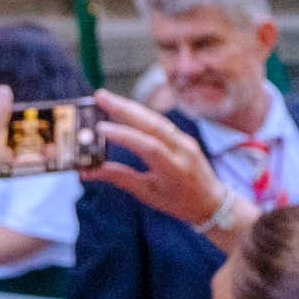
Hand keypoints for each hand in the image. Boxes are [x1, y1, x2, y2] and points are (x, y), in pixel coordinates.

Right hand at [82, 90, 231, 231]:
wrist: (212, 201)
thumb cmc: (178, 202)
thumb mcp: (148, 193)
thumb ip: (119, 178)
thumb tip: (86, 171)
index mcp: (175, 169)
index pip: (149, 147)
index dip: (125, 136)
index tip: (100, 128)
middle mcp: (183, 150)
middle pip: (153, 124)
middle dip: (124, 108)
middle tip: (99, 96)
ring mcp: (185, 141)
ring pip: (156, 119)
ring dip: (130, 107)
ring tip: (105, 98)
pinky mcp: (183, 137)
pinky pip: (160, 122)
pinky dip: (141, 113)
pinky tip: (124, 107)